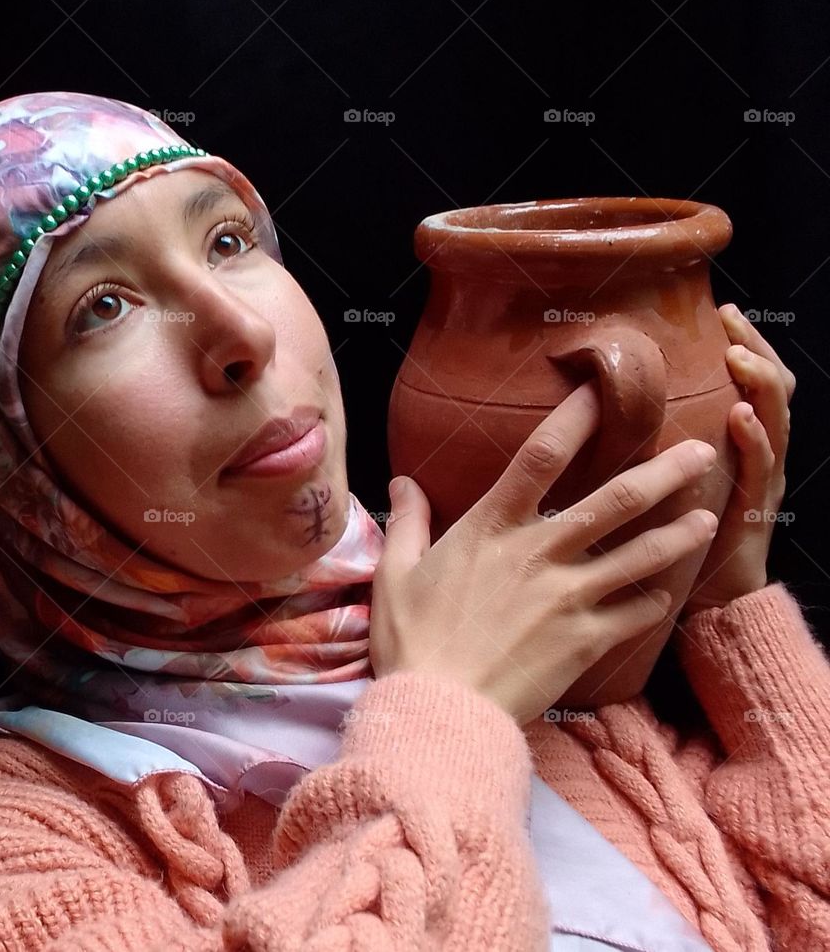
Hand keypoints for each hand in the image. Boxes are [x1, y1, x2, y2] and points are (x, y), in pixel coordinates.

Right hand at [369, 380, 718, 723]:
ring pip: (640, 556)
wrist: (439, 712)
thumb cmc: (411, 640)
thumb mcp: (396, 572)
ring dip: (678, 535)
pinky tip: (668, 595)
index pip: (541, 457)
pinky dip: (654, 602)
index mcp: (493, 528)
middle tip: (699, 451)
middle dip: (663, 472)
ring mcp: (568, 597)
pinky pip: (633, 614)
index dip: (574, 419)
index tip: (601, 394)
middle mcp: (540, 553)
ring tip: (709, 517)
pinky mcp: (585, 640)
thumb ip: (409, 521)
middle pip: (615, 501)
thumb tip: (404, 480)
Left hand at [680, 304, 795, 617]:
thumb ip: (666, 434)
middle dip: (755, 348)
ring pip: (776, 421)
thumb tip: (618, 392)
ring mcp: (764, 480)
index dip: (744, 343)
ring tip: (737, 356)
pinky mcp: (757, 511)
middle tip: (731, 318)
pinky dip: (755, 439)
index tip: (721, 311)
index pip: (753, 379)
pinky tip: (740, 417)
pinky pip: (762, 469)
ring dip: (758, 384)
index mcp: (742, 439)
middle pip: (772, 388)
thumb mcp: (675, 470)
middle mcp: (760, 452)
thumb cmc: (684, 529)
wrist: (713, 596)